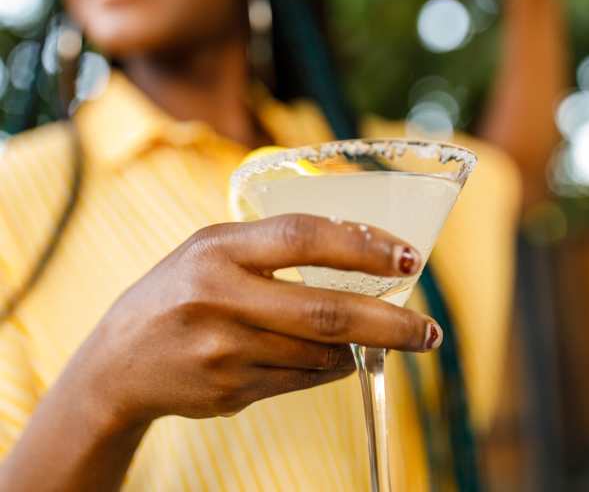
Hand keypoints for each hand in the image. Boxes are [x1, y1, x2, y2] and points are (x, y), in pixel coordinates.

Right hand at [74, 214, 439, 430]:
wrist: (119, 361)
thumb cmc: (178, 289)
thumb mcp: (212, 249)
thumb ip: (273, 248)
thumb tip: (357, 259)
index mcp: (217, 249)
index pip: (302, 237)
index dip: (362, 246)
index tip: (407, 259)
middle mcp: (220, 298)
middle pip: (324, 312)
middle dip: (390, 324)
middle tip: (430, 331)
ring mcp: (224, 351)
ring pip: (320, 355)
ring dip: (360, 348)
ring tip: (379, 338)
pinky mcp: (230, 392)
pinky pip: (302, 381)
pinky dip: (330, 369)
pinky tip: (333, 357)